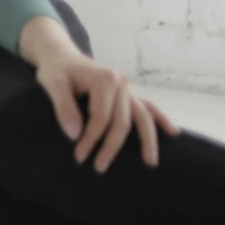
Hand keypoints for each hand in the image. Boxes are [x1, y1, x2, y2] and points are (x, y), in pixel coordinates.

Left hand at [18, 14, 180, 171]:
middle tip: (99, 167)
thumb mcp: (51, 83)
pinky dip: (160, 119)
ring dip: (147, 140)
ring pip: (142, 116)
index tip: (79, 156)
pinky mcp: (129, 93)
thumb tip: (75, 135)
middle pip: (122, 121)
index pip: (101, 117)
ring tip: (150, 163)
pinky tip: (172, 133)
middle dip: (111, 146)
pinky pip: (148, 106)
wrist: (62, 56)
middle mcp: (121, 82)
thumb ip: (63, 107)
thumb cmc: (56, 70)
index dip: (91, 139)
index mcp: (104, 79)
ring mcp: (128, 88)